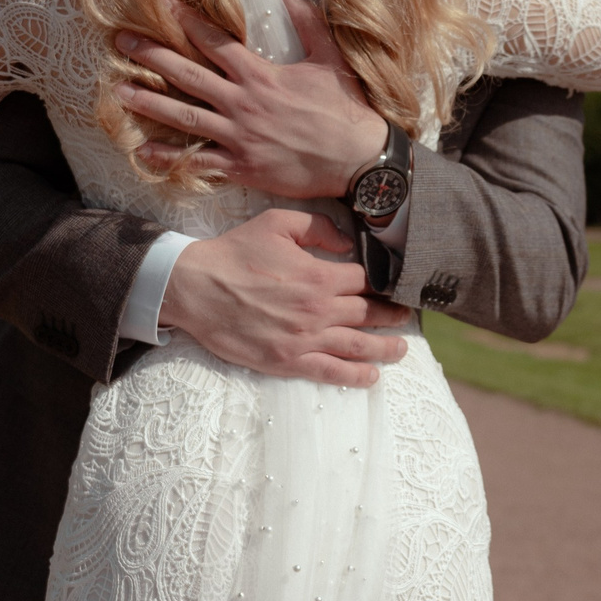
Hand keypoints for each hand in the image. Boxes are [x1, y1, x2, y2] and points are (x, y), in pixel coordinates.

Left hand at [116, 0, 390, 198]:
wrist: (359, 161)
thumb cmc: (347, 110)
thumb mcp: (332, 59)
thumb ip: (309, 22)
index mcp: (262, 75)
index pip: (214, 41)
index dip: (184, 20)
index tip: (160, 4)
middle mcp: (243, 103)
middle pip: (187, 74)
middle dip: (152, 55)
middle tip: (122, 42)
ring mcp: (239, 136)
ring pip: (184, 117)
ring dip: (149, 103)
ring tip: (119, 91)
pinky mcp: (242, 167)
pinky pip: (198, 161)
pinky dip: (169, 158)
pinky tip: (143, 151)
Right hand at [158, 208, 408, 385]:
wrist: (194, 287)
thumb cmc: (234, 253)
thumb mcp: (276, 222)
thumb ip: (317, 226)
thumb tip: (346, 242)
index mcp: (318, 276)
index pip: (364, 282)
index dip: (381, 283)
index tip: (391, 287)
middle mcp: (317, 310)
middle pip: (368, 315)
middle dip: (392, 316)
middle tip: (405, 318)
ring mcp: (304, 339)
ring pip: (357, 346)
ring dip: (385, 349)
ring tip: (401, 349)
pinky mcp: (287, 361)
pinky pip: (330, 372)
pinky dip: (355, 376)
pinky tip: (372, 377)